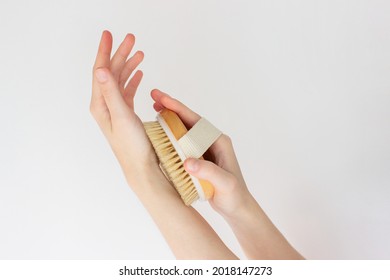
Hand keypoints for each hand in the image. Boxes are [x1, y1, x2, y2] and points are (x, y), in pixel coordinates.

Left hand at [90, 31, 157, 186]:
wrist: (141, 166)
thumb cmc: (132, 146)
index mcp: (100, 104)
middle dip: (120, 54)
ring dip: (128, 66)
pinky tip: (139, 74)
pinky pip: (127, 91)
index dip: (105, 51)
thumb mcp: (121, 116)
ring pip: (120, 81)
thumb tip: (99, 68)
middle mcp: (105, 105)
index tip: (109, 35)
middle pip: (111, 73)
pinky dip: (133, 80)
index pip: (100, 71)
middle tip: (131, 39)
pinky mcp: (125, 114)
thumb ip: (111, 92)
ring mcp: (115, 109)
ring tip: (139, 53)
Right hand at [151, 89, 252, 216]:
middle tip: (154, 98)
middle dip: (172, 108)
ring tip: (155, 109)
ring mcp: (204, 149)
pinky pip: (182, 142)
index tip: (163, 99)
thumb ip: (208, 172)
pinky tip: (161, 134)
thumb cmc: (234, 195)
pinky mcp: (199, 158)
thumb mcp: (224, 183)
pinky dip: (171, 135)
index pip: (196, 121)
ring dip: (170, 120)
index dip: (179, 109)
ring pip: (184, 130)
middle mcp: (211, 142)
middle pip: (189, 120)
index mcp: (219, 141)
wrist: (237, 207)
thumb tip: (187, 161)